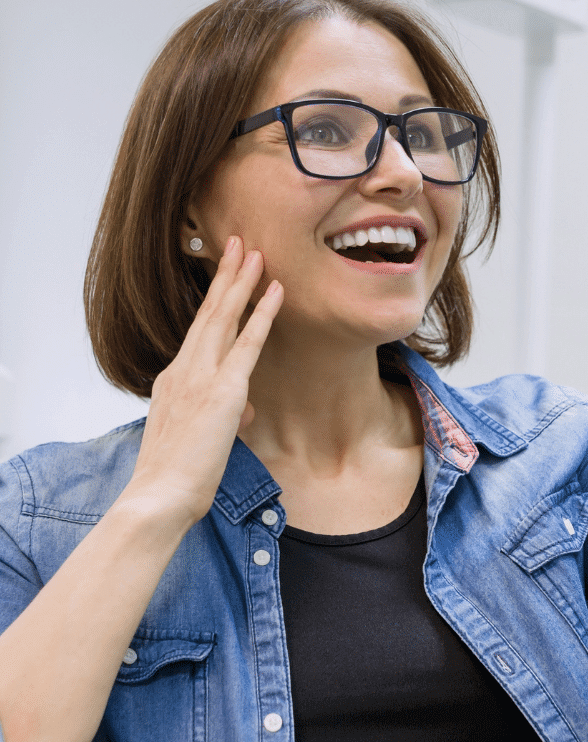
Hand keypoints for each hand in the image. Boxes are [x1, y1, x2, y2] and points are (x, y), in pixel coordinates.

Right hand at [123, 237, 283, 525]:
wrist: (156, 498)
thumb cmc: (175, 476)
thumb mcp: (200, 437)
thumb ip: (223, 415)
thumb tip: (246, 409)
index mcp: (173, 379)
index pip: (199, 330)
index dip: (214, 299)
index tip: (226, 273)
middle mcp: (183, 369)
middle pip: (208, 312)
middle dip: (226, 275)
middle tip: (239, 243)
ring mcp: (200, 376)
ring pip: (223, 317)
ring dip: (242, 281)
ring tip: (256, 252)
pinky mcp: (222, 390)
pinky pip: (248, 343)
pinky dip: (263, 313)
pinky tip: (276, 291)